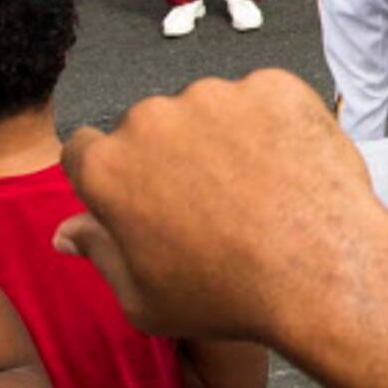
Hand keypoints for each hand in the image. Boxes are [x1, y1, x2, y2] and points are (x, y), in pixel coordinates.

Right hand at [57, 71, 387, 343]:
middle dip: (172, 157)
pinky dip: (274, 127)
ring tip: (260, 194)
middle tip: (215, 206)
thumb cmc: (230, 298)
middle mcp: (150, 119)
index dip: (114, 177)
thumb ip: (100, 255)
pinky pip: (263, 100)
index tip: (145, 198)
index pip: (86, 150)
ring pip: (209, 110)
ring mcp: (213, 96)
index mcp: (108, 167)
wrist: (323, 272)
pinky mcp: (270, 85)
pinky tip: (290, 173)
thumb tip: (65, 233)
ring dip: (225, 139)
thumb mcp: (145, 302)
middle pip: (150, 129)